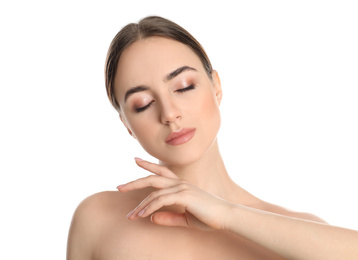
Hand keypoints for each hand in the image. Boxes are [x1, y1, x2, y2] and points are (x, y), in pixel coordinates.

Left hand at [117, 158, 233, 230]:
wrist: (226, 216)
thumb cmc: (208, 217)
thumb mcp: (185, 218)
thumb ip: (169, 217)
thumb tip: (152, 218)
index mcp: (181, 185)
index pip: (161, 172)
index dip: (148, 165)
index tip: (135, 160)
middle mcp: (180, 183)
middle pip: (152, 178)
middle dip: (134, 182)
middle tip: (119, 188)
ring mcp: (182, 188)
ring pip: (154, 192)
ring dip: (140, 205)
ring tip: (131, 215)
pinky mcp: (184, 196)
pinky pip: (161, 200)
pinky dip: (149, 207)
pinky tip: (142, 214)